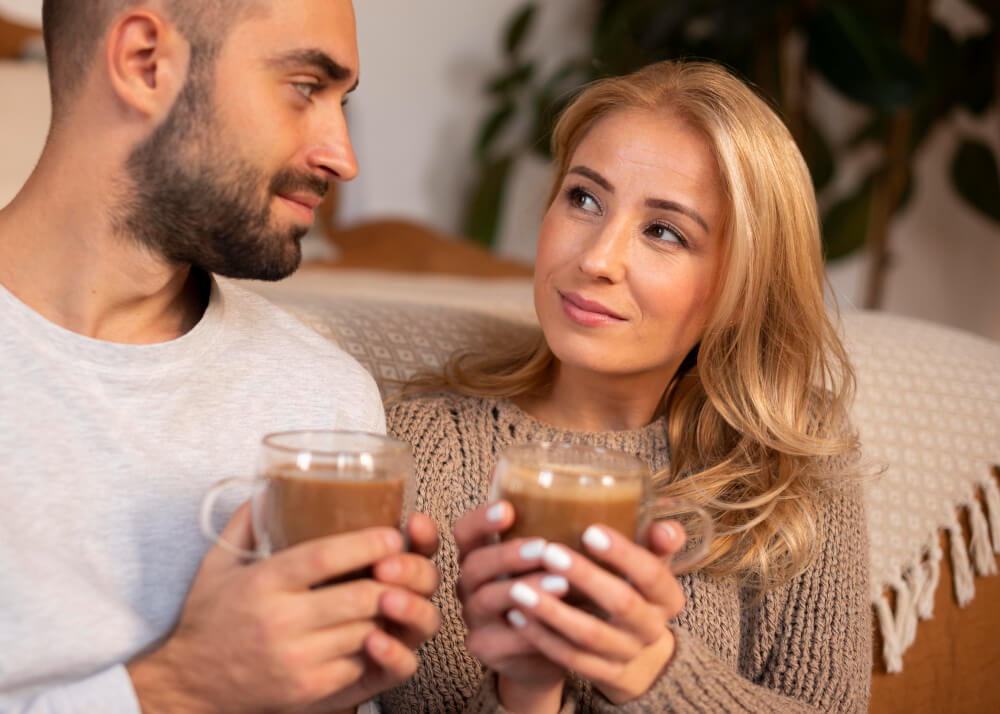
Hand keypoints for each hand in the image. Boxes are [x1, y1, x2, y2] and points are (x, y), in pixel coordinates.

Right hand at [127, 503, 441, 713]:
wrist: (189, 687)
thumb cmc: (209, 619)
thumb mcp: (217, 565)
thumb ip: (244, 524)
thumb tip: (269, 486)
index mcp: (262, 584)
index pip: (323, 557)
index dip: (365, 543)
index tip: (391, 534)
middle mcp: (280, 622)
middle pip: (358, 596)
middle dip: (392, 579)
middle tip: (404, 565)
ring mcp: (297, 660)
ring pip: (367, 630)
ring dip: (390, 612)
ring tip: (399, 593)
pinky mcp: (309, 690)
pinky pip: (362, 664)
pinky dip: (378, 645)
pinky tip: (380, 629)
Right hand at [453, 501, 566, 713]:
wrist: (552, 647)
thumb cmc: (553, 590)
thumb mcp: (550, 554)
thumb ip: (546, 520)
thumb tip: (554, 474)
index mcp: (479, 552)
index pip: (466, 530)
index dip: (482, 519)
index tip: (508, 508)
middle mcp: (469, 582)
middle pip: (475, 563)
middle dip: (508, 554)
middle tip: (543, 548)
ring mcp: (474, 616)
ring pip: (487, 599)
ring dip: (525, 590)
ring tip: (561, 584)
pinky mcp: (485, 647)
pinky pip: (503, 638)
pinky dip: (530, 628)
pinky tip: (557, 621)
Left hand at [499, 521, 687, 704]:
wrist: (634, 649)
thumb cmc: (632, 587)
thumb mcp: (646, 561)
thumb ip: (647, 534)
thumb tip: (643, 498)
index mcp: (667, 596)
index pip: (652, 573)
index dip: (624, 554)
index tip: (590, 531)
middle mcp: (652, 628)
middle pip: (621, 604)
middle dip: (584, 577)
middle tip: (548, 551)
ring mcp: (627, 655)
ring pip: (590, 636)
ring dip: (552, 612)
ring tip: (517, 587)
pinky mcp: (602, 674)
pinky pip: (571, 659)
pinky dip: (542, 638)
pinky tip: (516, 615)